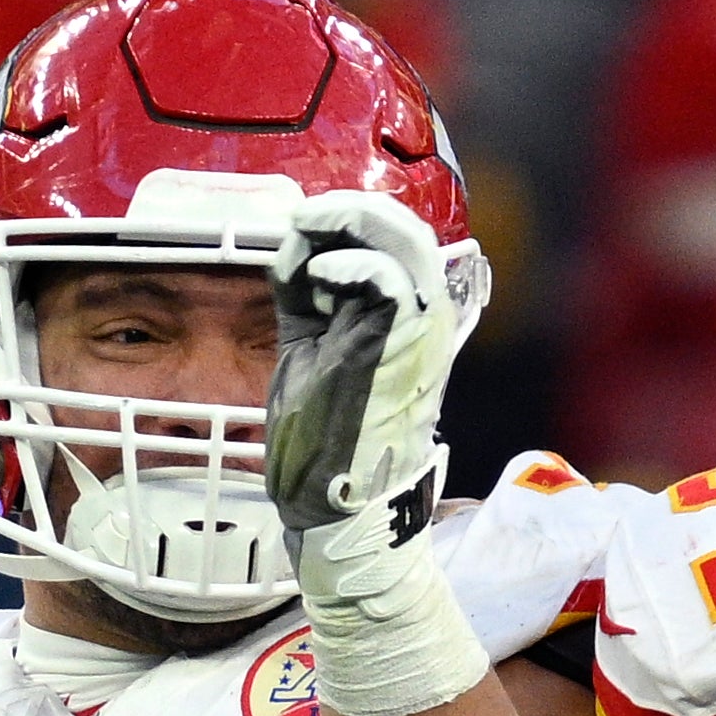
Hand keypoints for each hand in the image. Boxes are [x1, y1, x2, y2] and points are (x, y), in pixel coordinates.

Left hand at [264, 189, 484, 559]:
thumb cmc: (323, 440)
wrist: (335, 506)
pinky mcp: (398, 348)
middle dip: (355, 208)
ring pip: (408, 244)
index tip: (304, 226)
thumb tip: (295, 248)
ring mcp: (415, 334)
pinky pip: (388, 283)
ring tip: (309, 232)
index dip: (353, 220)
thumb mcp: (309, 346)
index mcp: (402, 321)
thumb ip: (306, 296)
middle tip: (308, 215)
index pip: (396, 243)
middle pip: (409, 231)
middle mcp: (421, 322)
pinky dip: (349, 266)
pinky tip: (317, 280)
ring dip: (352, 224)